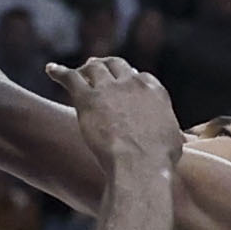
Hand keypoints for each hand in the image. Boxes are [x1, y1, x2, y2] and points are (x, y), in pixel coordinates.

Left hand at [45, 57, 182, 163]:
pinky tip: (50, 70)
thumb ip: (173, 133)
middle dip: (107, 65)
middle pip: (116, 65)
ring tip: (77, 71)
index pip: (140, 77)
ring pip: (93, 68)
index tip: (125, 84)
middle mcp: (132, 83)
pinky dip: (59, 72)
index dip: (130, 80)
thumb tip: (180, 140)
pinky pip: (70, 77)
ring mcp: (109, 88)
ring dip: (85, 68)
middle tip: (97, 66)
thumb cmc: (159, 161)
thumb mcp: (175, 142)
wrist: (140, 164)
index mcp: (154, 90)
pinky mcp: (88, 98)